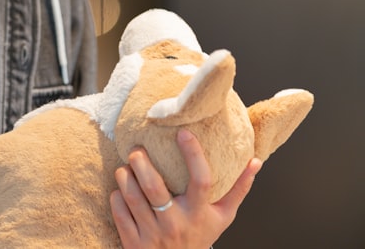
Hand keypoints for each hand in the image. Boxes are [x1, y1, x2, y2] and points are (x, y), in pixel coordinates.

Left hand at [109, 129, 261, 248]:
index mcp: (200, 213)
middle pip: (154, 187)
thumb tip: (255, 161)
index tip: (183, 133)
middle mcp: (176, 223)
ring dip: (124, 175)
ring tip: (126, 166)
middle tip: (137, 150)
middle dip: (141, 163)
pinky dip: (117, 196)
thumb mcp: (222, 217)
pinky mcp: (134, 242)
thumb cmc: (199, 237)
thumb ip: (237, 189)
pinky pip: (119, 211)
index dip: (193, 155)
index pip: (201, 180)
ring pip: (132, 195)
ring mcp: (153, 233)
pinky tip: (121, 189)